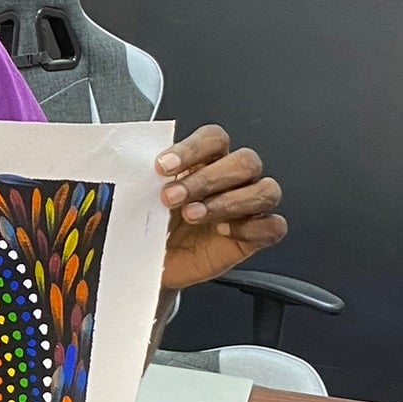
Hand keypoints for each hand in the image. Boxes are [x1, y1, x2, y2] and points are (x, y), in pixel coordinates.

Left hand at [156, 124, 285, 293]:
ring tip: (192, 215)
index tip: (161, 167)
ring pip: (265, 189)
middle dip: (206, 179)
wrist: (156, 263)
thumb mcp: (146, 198)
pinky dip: (251, 227)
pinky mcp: (257, 235)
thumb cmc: (155, 225)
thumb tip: (129, 163)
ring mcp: (250, 206)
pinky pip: (274, 226)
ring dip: (227, 202)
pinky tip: (222, 232)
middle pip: (245, 161)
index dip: (192, 149)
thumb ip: (146, 177)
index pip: (215, 138)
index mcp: (208, 159)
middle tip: (171, 197)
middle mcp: (234, 178)